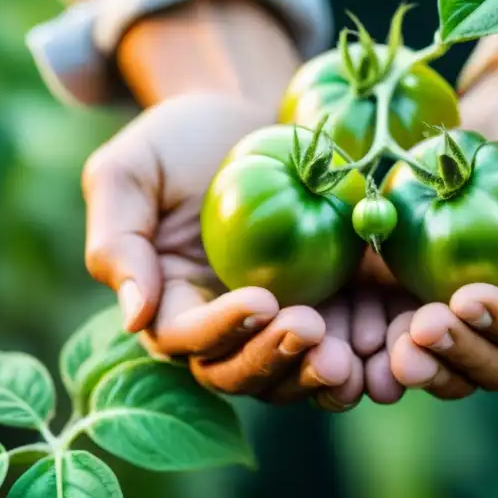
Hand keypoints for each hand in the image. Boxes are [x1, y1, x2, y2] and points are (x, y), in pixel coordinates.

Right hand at [82, 93, 362, 408]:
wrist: (249, 119)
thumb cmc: (179, 139)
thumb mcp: (130, 171)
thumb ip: (118, 241)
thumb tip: (134, 317)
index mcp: (169, 302)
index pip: (186, 336)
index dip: (221, 329)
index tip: (260, 299)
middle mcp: (220, 328)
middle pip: (238, 371)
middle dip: (273, 359)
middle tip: (310, 329)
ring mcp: (275, 324)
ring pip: (290, 376)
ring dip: (316, 377)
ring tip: (349, 356)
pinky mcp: (324, 309)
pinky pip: (339, 349)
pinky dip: (359, 359)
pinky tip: (379, 345)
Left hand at [388, 84, 497, 397]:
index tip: (467, 298)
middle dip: (466, 355)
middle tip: (422, 330)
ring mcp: (480, 302)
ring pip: (460, 361)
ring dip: (431, 363)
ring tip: (395, 348)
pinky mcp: (433, 285)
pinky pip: (414, 327)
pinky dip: (393, 338)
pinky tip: (371, 331)